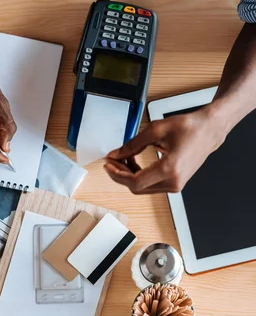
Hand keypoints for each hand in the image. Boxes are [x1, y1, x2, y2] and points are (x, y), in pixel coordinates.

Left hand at [104, 106, 225, 193]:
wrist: (208, 131)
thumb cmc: (188, 127)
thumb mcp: (156, 130)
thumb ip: (132, 144)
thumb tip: (115, 154)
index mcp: (170, 169)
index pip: (135, 182)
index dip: (117, 175)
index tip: (108, 164)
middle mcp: (174, 182)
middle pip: (137, 188)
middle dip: (120, 174)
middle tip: (112, 159)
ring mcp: (175, 185)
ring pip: (142, 188)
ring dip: (128, 175)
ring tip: (122, 158)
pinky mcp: (175, 184)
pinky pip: (150, 184)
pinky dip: (138, 175)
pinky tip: (133, 162)